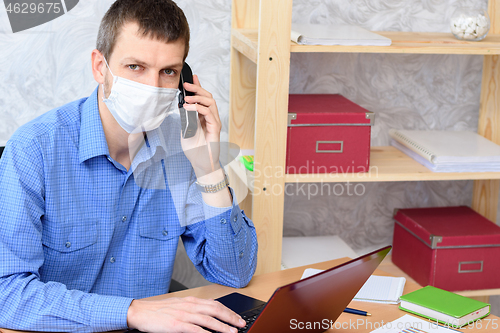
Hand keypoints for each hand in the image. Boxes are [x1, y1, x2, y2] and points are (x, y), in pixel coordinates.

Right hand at [127, 296, 245, 332]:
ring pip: (208, 320)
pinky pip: (195, 329)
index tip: (238, 317)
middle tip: (241, 324)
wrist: (140, 311)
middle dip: (230, 317)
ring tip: (233, 332)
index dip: (229, 311)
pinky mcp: (176, 325)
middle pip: (216, 310)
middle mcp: (190, 305)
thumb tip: (208, 313)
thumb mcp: (179, 305)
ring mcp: (184, 315)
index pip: (215, 304)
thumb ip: (194, 309)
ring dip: (222, 326)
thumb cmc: (159, 311)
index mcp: (191, 300)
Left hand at [180, 75, 220, 176]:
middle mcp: (210, 118)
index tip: (191, 78)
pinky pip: (208, 113)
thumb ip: (185, 119)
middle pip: (208, 97)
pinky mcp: (215, 128)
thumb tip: (182, 107)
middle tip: (186, 85)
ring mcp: (214, 122)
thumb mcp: (185, 131)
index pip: (202, 99)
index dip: (198, 87)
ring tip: (187, 98)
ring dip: (198, 97)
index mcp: (203, 117)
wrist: (200, 163)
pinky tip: (188, 108)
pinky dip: (198, 108)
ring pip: (210, 102)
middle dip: (197, 89)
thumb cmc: (194, 149)